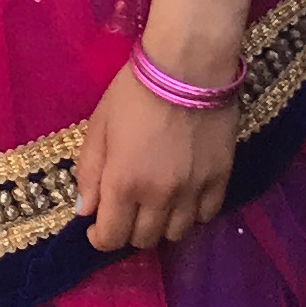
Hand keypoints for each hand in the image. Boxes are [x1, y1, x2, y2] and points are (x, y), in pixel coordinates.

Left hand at [75, 57, 239, 252]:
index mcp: (123, 183)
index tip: (96, 228)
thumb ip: (89, 172)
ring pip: (177, 233)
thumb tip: (84, 211)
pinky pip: (206, 215)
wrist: (189, 66)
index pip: (111, 237)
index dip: (100, 239)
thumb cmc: (134, 92)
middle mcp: (159, 196)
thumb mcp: (99, 127)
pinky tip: (183, 198)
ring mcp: (193, 191)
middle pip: (144, 239)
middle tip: (125, 211)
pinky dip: (192, 214)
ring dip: (161, 226)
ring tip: (155, 206)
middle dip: (128, 231)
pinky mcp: (221, 178)